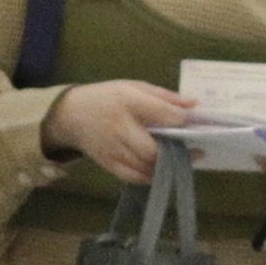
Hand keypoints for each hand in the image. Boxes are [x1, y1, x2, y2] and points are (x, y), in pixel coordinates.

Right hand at [43, 78, 194, 182]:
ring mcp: (112, 149)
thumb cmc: (108, 98)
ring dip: (167, 166)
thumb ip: (164, 96)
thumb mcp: (133, 87)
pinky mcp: (107, 164)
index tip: (194, 123)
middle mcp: (119, 127)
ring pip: (145, 167)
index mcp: (127, 101)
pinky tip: (161, 169)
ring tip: (182, 159)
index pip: (161, 113)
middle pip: (153, 149)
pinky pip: (134, 177)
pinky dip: (151, 176)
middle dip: (177, 152)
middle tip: (195, 149)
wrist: (70, 114)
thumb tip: (193, 105)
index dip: (182, 120)